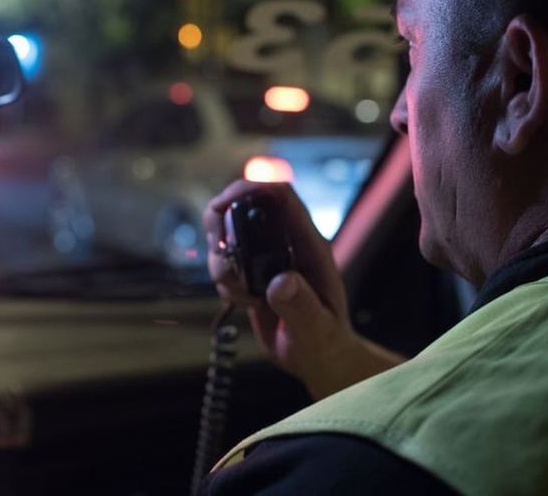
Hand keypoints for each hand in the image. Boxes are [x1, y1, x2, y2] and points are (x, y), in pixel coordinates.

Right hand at [203, 180, 403, 399]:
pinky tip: (243, 303)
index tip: (222, 204)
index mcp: (309, 245)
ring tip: (241, 294)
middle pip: (245, 207)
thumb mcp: (317, 329)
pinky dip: (223, 280)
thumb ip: (301, 305)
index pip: (281, 196)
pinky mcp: (253, 275)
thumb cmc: (327, 344)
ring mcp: (268, 259)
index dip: (250, 188)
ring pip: (229, 237)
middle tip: (221, 257)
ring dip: (221, 261)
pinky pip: (226, 263)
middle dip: (222, 226)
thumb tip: (281, 282)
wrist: (319, 359)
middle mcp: (286, 245)